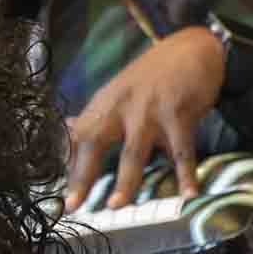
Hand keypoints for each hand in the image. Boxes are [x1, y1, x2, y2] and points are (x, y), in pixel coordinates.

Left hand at [63, 26, 226, 211]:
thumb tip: (67, 129)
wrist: (191, 47)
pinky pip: (182, 150)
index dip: (66, 164)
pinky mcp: (179, 113)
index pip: (77, 135)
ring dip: (125, 180)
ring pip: (133, 151)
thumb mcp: (118, 91)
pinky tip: (189, 195)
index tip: (61, 193)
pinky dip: (186, 174)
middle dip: (83, 174)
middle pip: (95, 141)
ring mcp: (150, 110)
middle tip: (75, 204)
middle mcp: (121, 107)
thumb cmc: (153, 76)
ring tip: (117, 205)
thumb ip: (96, 115)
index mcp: (104, 104)